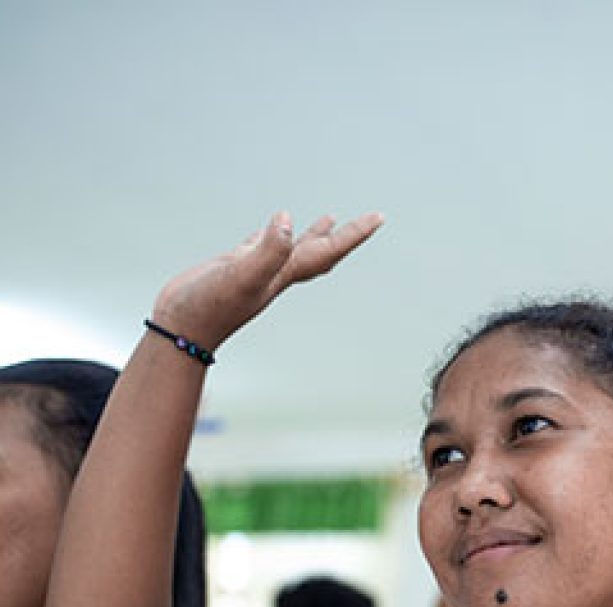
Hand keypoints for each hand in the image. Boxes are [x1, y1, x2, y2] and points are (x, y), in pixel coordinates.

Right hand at [150, 211, 383, 348]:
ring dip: (314, 236)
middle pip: (320, 252)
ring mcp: (256, 271)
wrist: (180, 329)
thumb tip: (288, 220)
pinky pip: (263, 246)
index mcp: (284, 274)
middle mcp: (275, 274)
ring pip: (293, 249)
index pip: (327, 251)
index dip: (354, 234)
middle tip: (368, 219)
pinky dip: (273, 235)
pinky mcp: (234, 268)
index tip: (378, 217)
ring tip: (329, 219)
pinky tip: (274, 229)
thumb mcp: (241, 275)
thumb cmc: (208, 308)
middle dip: (344, 236)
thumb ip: (268, 251)